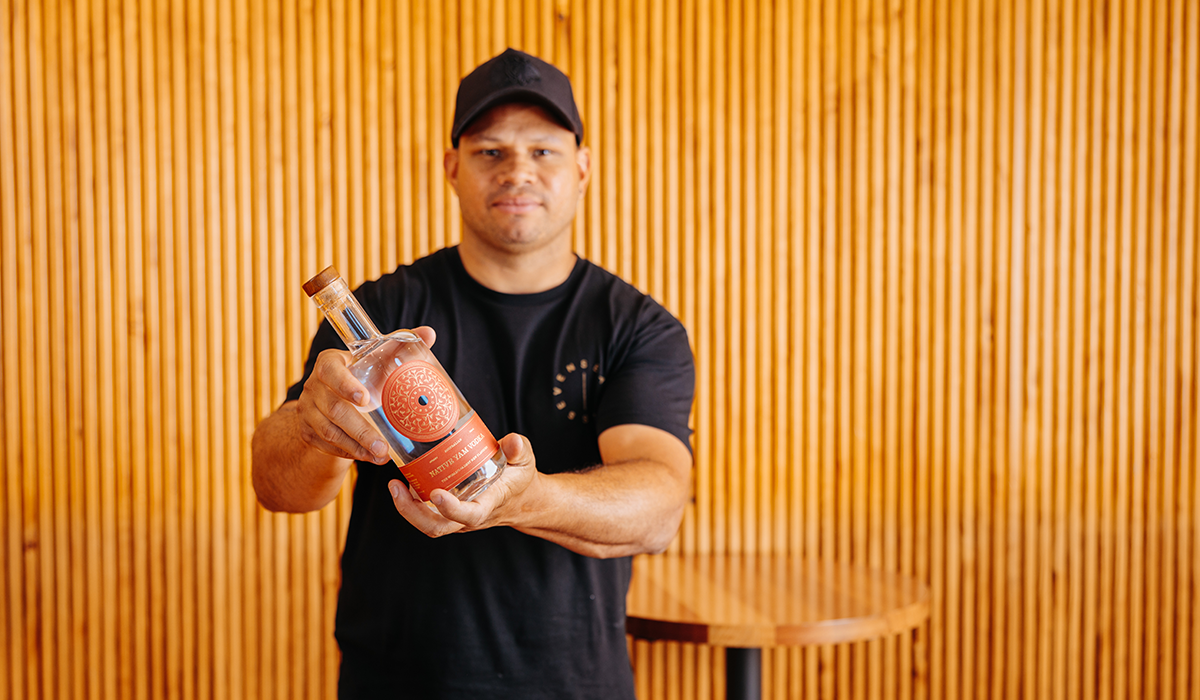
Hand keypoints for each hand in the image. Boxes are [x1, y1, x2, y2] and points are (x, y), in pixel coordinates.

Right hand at [294, 326, 437, 464]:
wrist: (336, 398)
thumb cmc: (363, 374)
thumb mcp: (378, 359)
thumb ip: (401, 346)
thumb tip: (429, 333)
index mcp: (329, 363)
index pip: (330, 371)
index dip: (345, 385)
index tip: (366, 399)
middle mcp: (313, 386)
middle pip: (334, 410)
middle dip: (360, 430)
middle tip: (383, 446)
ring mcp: (307, 410)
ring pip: (329, 432)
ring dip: (356, 446)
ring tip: (381, 456)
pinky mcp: (308, 431)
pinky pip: (327, 445)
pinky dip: (349, 453)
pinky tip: (369, 457)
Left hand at [387, 433, 537, 536]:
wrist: (522, 499)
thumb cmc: (521, 478)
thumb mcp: (525, 461)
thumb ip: (518, 450)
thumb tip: (511, 441)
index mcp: (488, 505)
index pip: (469, 514)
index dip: (451, 508)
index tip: (436, 494)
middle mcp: (469, 517)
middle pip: (437, 527)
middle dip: (412, 512)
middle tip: (396, 488)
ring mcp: (457, 517)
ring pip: (428, 523)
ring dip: (407, 508)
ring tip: (394, 485)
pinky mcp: (449, 512)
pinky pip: (427, 513)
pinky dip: (412, 502)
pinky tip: (405, 481)